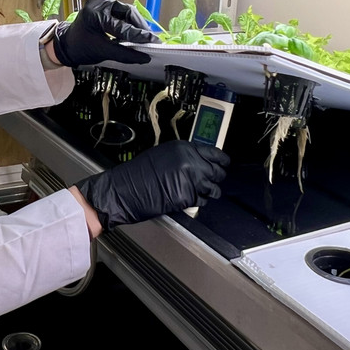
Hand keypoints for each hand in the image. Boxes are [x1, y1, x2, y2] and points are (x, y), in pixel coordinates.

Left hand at [49, 0, 156, 66]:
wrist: (66, 45)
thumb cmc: (80, 48)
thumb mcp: (103, 52)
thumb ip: (125, 54)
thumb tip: (144, 57)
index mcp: (94, 14)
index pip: (121, 26)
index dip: (138, 35)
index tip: (152, 42)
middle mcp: (98, 3)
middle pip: (127, 12)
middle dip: (140, 26)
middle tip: (151, 38)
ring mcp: (100, 2)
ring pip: (126, 11)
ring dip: (136, 23)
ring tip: (145, 35)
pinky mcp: (103, 5)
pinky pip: (120, 12)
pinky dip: (129, 22)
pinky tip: (135, 31)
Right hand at [76, 141, 228, 230]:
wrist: (125, 190)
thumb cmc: (137, 173)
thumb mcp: (161, 154)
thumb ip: (182, 156)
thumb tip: (197, 160)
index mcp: (183, 148)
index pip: (213, 152)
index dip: (221, 159)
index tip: (224, 163)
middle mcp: (190, 162)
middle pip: (217, 170)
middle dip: (217, 176)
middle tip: (214, 179)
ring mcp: (190, 180)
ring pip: (213, 187)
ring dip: (211, 190)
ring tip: (205, 192)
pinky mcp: (187, 197)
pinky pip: (202, 200)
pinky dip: (200, 201)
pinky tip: (193, 199)